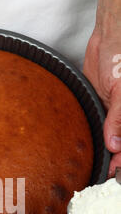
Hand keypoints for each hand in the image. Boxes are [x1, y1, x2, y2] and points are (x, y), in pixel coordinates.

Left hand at [84, 30, 120, 177]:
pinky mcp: (105, 108)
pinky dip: (100, 140)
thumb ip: (120, 118)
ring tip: (98, 171)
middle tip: (105, 177)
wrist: (110, 36)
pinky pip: (103, 128)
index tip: (115, 175)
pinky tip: (94, 152)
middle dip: (118, 161)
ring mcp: (117, 113)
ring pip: (115, 140)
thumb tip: (115, 144)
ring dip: (109, 154)